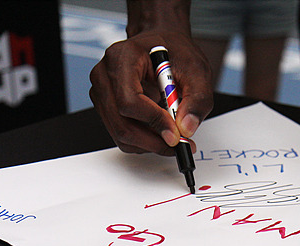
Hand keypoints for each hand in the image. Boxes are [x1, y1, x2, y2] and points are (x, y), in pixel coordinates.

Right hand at [89, 31, 213, 154]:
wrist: (164, 46)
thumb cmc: (176, 52)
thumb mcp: (197, 71)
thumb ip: (197, 99)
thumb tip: (186, 128)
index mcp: (123, 57)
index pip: (129, 99)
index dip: (153, 121)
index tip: (175, 134)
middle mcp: (105, 74)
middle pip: (121, 122)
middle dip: (152, 140)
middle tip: (178, 145)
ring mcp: (102, 91)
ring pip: (120, 132)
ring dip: (148, 143)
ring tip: (172, 137)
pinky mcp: (106, 105)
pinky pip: (120, 133)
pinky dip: (142, 141)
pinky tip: (159, 132)